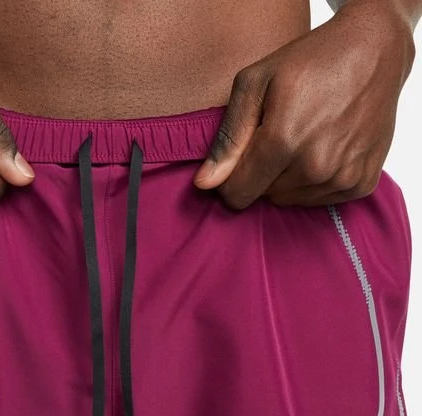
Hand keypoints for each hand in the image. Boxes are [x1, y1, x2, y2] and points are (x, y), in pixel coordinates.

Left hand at [193, 0, 415, 209]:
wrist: (374, 51)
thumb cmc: (310, 62)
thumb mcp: (254, 84)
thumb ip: (227, 139)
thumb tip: (205, 184)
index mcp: (284, 142)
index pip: (237, 194)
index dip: (230, 179)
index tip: (241, 157)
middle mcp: (316, 167)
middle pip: (263, 197)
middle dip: (261, 173)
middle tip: (278, 136)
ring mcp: (343, 178)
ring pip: (289, 200)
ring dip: (287, 178)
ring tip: (302, 140)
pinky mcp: (361, 184)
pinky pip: (319, 200)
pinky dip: (314, 183)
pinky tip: (323, 150)